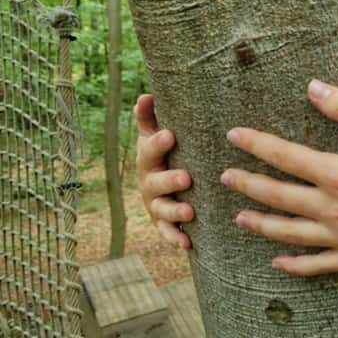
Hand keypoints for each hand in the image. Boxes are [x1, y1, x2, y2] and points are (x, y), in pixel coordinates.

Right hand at [134, 94, 194, 248]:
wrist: (164, 184)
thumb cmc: (165, 153)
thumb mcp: (155, 135)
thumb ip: (150, 118)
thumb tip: (146, 96)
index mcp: (148, 159)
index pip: (150, 150)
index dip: (158, 143)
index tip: (170, 134)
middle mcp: (149, 183)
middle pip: (156, 182)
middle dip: (170, 179)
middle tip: (186, 177)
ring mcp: (156, 204)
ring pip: (162, 209)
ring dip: (175, 211)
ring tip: (190, 211)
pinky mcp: (164, 223)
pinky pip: (168, 233)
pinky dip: (176, 238)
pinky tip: (188, 243)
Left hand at [221, 80, 337, 275]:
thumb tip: (313, 87)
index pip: (285, 156)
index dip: (256, 144)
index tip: (234, 136)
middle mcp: (333, 208)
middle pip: (278, 196)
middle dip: (248, 184)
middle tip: (225, 177)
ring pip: (290, 232)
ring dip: (261, 224)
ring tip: (241, 217)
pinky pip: (318, 264)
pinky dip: (295, 265)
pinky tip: (278, 262)